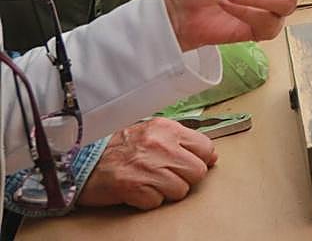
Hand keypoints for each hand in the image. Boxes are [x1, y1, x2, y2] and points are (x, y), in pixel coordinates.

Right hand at [77, 119, 216, 209]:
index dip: (202, 160)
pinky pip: (158, 202)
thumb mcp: (151, 133)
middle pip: (197, 172)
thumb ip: (180, 141)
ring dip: (167, 191)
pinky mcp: (134, 187)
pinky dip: (148, 200)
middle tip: (167, 176)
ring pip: (181, 190)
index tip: (192, 164)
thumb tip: (210, 156)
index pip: (206, 147)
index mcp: (167, 129)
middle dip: (185, 178)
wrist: (82, 161)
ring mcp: (148, 166)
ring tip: (150, 182)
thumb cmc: (118, 148)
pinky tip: (138, 190)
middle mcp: (160, 145)